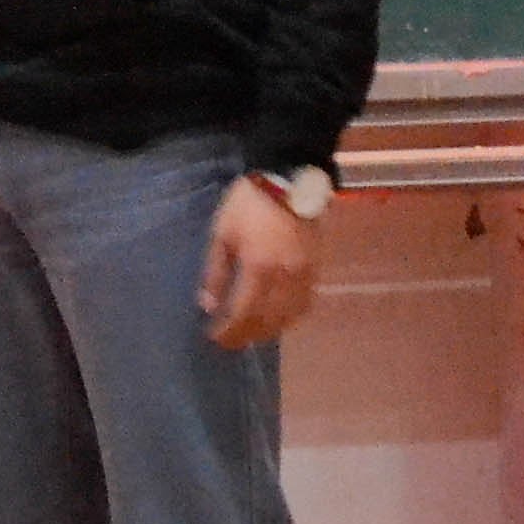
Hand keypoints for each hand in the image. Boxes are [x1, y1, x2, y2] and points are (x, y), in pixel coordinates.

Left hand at [198, 176, 318, 348]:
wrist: (289, 181)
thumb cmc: (248, 205)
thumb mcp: (222, 234)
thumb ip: (215, 273)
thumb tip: (208, 307)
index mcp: (259, 268)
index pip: (242, 313)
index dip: (228, 330)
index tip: (214, 338)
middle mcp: (285, 279)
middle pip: (266, 322)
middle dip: (246, 336)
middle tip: (230, 342)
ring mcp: (304, 276)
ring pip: (288, 318)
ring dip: (267, 331)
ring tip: (250, 334)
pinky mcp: (315, 271)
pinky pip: (303, 306)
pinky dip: (288, 319)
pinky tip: (277, 320)